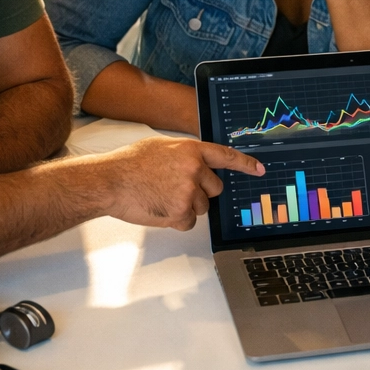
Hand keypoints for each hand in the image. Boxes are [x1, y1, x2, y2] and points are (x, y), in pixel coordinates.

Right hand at [105, 137, 264, 230]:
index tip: (259, 170)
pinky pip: (190, 222)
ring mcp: (189, 192)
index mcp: (191, 151)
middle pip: (216, 188)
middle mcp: (195, 170)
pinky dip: (178, 220)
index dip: (245, 164)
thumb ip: (184, 154)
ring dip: (188, 206)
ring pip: (203, 207)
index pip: (226, 157)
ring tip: (163, 196)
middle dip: (202, 191)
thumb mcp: (161, 147)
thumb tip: (197, 163)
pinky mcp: (181, 212)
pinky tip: (160, 208)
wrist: (111, 181)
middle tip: (177, 188)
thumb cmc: (129, 163)